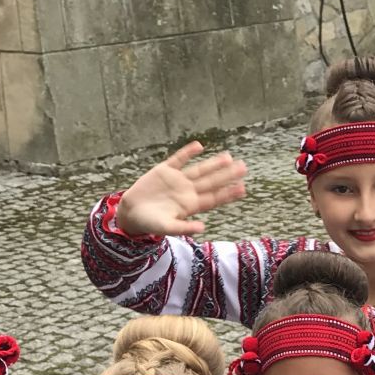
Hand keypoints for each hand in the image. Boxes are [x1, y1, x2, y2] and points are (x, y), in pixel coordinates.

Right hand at [115, 141, 248, 236]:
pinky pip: (178, 159)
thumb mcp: (166, 227)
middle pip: (211, 182)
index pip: (213, 198)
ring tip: (228, 157)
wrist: (131, 212)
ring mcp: (177, 180)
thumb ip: (183, 227)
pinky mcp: (164, 170)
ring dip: (213, 164)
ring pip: (199, 170)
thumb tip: (202, 227)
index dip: (228, 193)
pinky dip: (187, 153)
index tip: (242, 188)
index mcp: (190, 205)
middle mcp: (187, 191)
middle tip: (244, 167)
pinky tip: (199, 146)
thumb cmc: (150, 224)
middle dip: (227, 175)